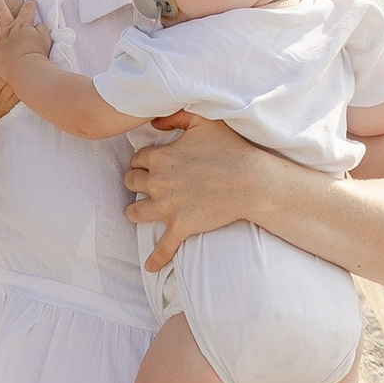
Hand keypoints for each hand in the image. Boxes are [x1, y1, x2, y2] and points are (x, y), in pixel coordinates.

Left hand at [0, 0, 52, 85]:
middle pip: (0, 9)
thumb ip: (41, 29)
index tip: (31, 2)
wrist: (27, 70)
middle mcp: (7, 29)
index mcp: (22, 25)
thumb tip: (38, 25)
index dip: (30, 4)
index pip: (27, 9)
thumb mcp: (46, 39)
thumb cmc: (38, 55)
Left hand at [123, 110, 274, 268]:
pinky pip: (162, 247)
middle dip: (135, 182)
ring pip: (135, 212)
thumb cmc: (231, 149)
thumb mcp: (203, 121)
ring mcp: (167, 207)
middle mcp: (158, 182)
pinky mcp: (180, 227)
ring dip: (135, 211)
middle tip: (143, 185)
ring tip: (137, 212)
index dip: (142, 161)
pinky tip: (151, 266)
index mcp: (160, 157)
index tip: (148, 164)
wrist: (252, 181)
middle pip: (131, 182)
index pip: (137, 158)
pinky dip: (155, 259)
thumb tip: (153, 123)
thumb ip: (176, 116)